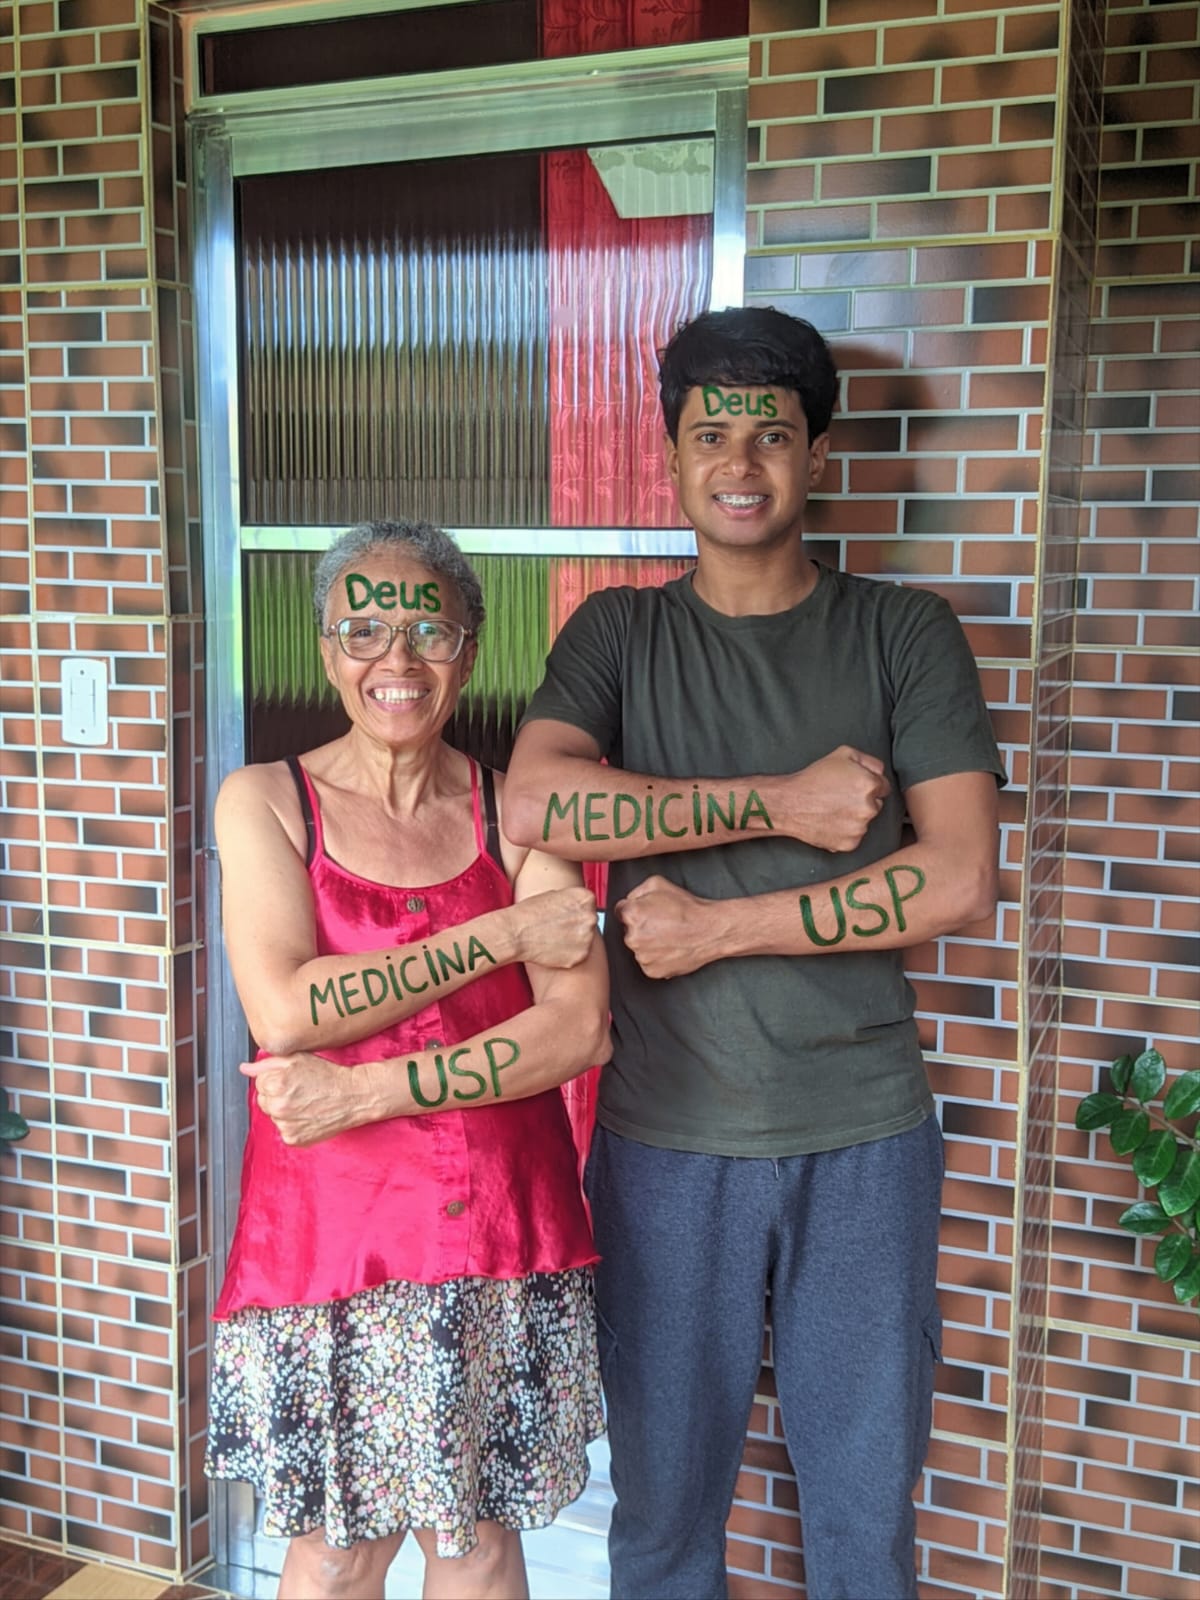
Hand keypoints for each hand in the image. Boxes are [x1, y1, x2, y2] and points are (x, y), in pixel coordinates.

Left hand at [242, 1053, 366, 1145]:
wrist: (352, 1096)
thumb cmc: (327, 1075)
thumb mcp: (298, 1059)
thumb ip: (267, 1064)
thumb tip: (245, 1069)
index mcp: (275, 1084)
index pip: (260, 1083)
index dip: (276, 1078)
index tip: (293, 1080)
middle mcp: (278, 1106)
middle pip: (264, 1101)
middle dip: (277, 1095)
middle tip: (299, 1091)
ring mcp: (285, 1124)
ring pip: (273, 1116)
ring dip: (284, 1111)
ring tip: (306, 1103)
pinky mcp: (293, 1138)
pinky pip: (284, 1130)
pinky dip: (293, 1125)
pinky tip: (307, 1115)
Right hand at [511, 886, 597, 967]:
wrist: (515, 934)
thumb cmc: (529, 913)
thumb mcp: (553, 894)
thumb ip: (571, 900)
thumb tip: (577, 905)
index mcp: (586, 899)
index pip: (589, 904)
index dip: (576, 910)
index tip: (566, 914)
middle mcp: (590, 918)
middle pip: (589, 922)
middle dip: (577, 925)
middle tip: (558, 927)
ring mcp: (587, 939)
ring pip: (584, 939)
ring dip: (573, 940)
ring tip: (553, 937)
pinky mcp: (580, 956)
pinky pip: (578, 955)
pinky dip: (568, 954)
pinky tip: (553, 948)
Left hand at [615, 875, 720, 979]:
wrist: (709, 930)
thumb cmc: (687, 907)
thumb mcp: (658, 883)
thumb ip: (636, 891)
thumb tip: (629, 900)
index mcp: (631, 915)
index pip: (620, 912)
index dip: (634, 910)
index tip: (646, 913)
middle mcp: (632, 937)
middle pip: (628, 931)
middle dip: (641, 927)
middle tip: (661, 924)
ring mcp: (642, 956)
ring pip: (638, 948)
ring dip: (648, 943)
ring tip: (668, 936)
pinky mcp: (651, 971)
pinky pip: (648, 963)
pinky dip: (656, 957)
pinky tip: (670, 948)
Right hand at [783, 746, 889, 851]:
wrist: (789, 803)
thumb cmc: (814, 778)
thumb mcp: (843, 754)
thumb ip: (869, 761)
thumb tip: (881, 772)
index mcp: (870, 785)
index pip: (884, 787)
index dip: (869, 785)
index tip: (854, 787)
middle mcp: (869, 808)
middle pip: (876, 805)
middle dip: (863, 801)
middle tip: (841, 797)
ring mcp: (859, 828)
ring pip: (865, 822)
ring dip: (854, 817)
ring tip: (833, 809)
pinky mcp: (849, 844)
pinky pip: (854, 837)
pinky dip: (845, 832)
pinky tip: (831, 821)